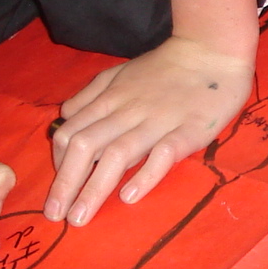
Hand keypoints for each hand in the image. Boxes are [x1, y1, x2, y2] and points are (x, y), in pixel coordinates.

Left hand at [46, 36, 253, 224]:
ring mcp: (158, 121)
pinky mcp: (188, 129)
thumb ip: (90, 95)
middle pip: (86, 147)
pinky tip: (129, 196)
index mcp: (110, 98)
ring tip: (80, 219)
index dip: (58, 165)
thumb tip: (65, 118)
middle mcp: (127, 111)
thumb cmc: (165, 67)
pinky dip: (144, 175)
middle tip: (55, 216)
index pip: (71, 133)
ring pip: (117, 155)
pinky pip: (163, 154)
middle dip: (66, 184)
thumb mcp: (119, 72)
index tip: (58, 192)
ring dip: (94, 189)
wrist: (211, 49)